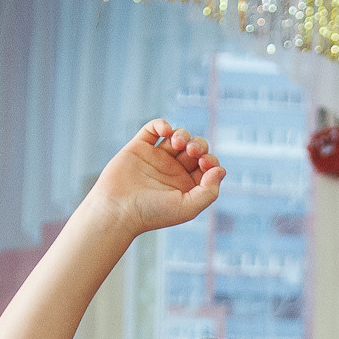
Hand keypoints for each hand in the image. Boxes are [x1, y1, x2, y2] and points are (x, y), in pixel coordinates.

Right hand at [86, 119, 224, 232]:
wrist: (118, 210)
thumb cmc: (152, 213)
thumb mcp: (188, 208)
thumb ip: (209, 191)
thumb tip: (221, 170)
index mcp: (187, 185)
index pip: (208, 166)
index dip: (211, 160)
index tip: (204, 164)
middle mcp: (173, 171)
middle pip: (195, 148)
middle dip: (199, 145)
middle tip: (192, 151)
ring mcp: (156, 158)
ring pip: (177, 137)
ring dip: (183, 134)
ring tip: (178, 143)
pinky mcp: (138, 148)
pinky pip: (152, 129)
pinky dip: (161, 124)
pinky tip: (165, 130)